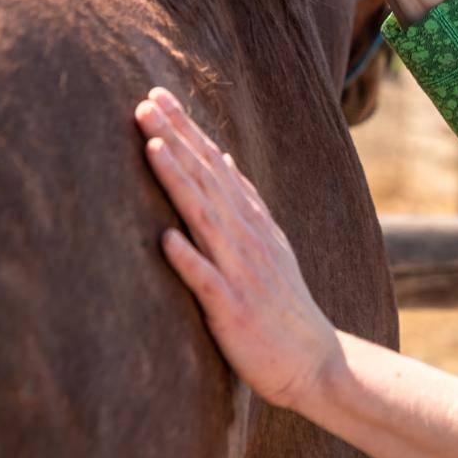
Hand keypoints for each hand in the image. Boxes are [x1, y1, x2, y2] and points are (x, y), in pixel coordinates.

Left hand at [134, 86, 341, 411]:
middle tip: (146, 104)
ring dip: (178, 182)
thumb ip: (242, 201)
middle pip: (206, 180)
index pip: (214, 164)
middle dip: (177, 140)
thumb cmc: (279, 302)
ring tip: (153, 148)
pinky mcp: (233, 310)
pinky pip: (208, 283)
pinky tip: (166, 239)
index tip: (157, 96)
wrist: (312, 361)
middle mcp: (246, 238)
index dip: (186, 130)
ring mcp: (241, 272)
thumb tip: (223, 156)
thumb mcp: (267, 241)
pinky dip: (189, 259)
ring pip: (205, 219)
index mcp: (251, 220)